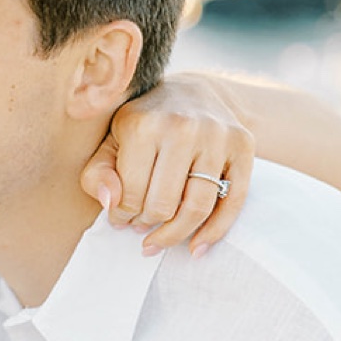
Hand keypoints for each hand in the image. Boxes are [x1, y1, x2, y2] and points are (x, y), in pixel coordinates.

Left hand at [83, 73, 253, 256]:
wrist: (194, 93)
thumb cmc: (147, 124)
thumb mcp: (113, 141)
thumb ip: (98, 173)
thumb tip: (110, 203)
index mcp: (144, 125)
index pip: (131, 194)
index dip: (121, 215)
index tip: (120, 216)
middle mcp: (183, 127)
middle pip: (163, 205)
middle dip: (146, 224)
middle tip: (140, 226)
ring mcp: (217, 136)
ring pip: (196, 208)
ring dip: (174, 234)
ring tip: (159, 241)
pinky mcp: (243, 146)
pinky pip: (232, 202)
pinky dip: (214, 233)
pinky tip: (196, 248)